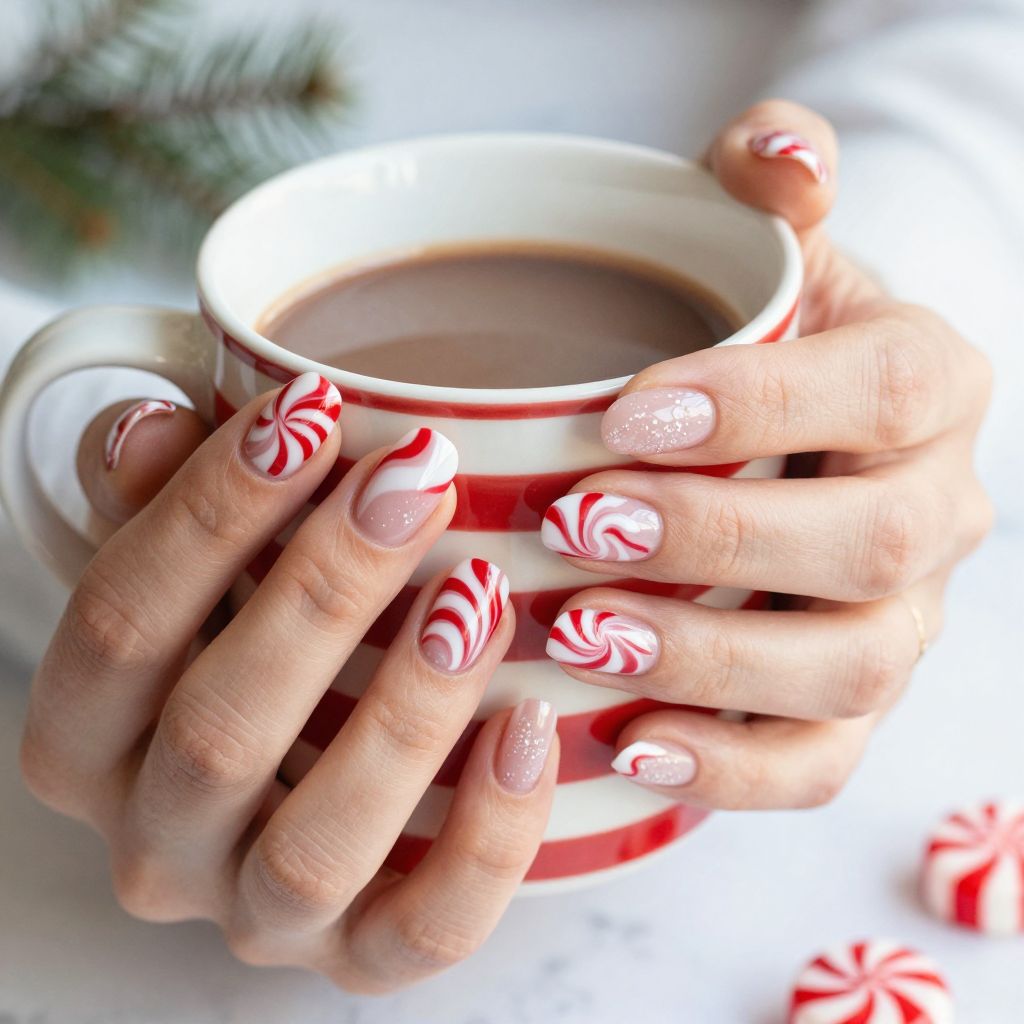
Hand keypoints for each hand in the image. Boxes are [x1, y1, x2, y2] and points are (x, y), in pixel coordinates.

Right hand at [20, 374, 557, 992]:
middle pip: (220, 730)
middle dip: (324, 590)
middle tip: (416, 478)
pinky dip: (489, 833)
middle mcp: (157, 842)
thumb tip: (152, 427)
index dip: (209, 510)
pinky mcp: (360, 955)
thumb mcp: (186, 562)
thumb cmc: (240, 634)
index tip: (313, 409)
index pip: (118, 623)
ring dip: (406, 709)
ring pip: (318, 845)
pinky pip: (426, 928)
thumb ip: (154, 499)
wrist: (300, 763)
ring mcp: (258, 913)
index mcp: (87, 740)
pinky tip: (532, 722)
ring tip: (479, 590)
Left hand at [542, 100, 992, 807]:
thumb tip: (777, 148)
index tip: (621, 419)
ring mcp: (901, 620)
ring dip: (712, 662)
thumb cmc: (762, 338)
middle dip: (718, 543)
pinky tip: (630, 743)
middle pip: (867, 545)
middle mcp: (935, 509)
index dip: (762, 408)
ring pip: (845, 670)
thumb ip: (771, 183)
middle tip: (577, 526)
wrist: (795, 435)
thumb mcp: (768, 248)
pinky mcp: (849, 704)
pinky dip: (728, 769)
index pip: (885, 389)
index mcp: (928, 383)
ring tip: (585, 637)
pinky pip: (817, 763)